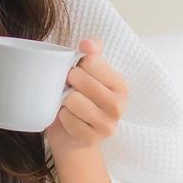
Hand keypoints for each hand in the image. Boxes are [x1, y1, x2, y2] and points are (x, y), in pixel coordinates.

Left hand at [43, 38, 128, 157]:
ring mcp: (107, 125)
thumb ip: (91, 53)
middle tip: (68, 89)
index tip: (77, 74)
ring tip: (68, 104)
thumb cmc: (80, 100)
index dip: (77, 65)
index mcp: (121, 85)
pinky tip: (68, 119)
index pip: (91, 61)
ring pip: (72, 100)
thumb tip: (88, 43)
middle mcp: (119, 105)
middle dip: (68, 82)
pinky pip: (67, 119)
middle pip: (81, 79)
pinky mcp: (91, 139)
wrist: (72, 137)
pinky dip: (62, 117)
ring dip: (64, 100)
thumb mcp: (87, 74)